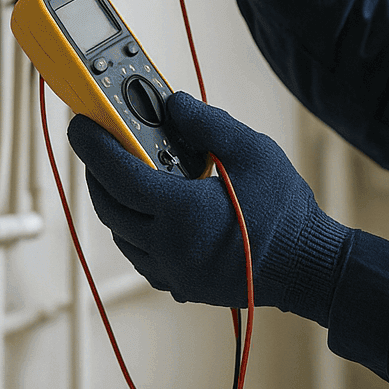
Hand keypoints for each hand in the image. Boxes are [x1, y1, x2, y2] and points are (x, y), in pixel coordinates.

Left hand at [68, 93, 352, 323]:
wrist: (307, 266)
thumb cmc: (285, 210)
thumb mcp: (253, 150)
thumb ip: (207, 123)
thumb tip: (172, 104)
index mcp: (181, 212)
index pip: (119, 174)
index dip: (94, 146)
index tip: (80, 124)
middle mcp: (168, 247)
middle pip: (110, 206)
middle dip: (97, 172)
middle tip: (100, 143)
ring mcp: (172, 271)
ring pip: (120, 234)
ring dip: (115, 202)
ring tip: (126, 171)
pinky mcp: (180, 284)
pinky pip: (140, 255)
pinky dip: (133, 229)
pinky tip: (151, 209)